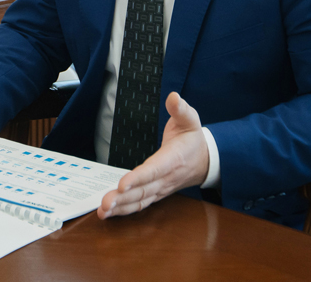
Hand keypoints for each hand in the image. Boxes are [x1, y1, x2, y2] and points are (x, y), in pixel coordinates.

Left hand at [97, 92, 208, 218]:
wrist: (207, 160)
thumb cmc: (193, 138)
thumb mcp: (191, 119)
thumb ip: (181, 109)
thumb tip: (173, 97)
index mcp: (173, 158)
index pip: (154, 170)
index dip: (138, 178)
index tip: (122, 185)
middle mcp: (166, 177)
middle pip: (144, 190)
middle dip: (123, 198)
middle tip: (105, 203)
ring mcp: (161, 188)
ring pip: (141, 200)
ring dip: (121, 207)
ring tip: (103, 211)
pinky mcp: (157, 193)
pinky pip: (141, 204)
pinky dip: (126, 210)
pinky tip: (110, 213)